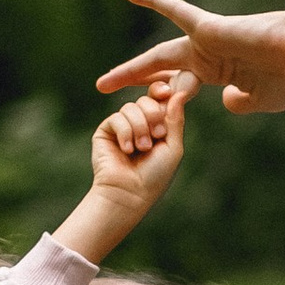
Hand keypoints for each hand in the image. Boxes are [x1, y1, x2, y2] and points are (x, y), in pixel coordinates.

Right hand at [57, 72, 195, 263]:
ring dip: (139, 128)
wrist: (129, 193)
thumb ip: (175, 119)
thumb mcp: (172, 147)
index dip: (162, 91)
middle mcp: (140, 124)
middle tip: (157, 135)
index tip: (167, 91)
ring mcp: (122, 126)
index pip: (160, 99)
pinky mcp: (106, 131)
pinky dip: (125, 132)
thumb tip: (178, 92)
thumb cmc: (154, 176)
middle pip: (146, 100)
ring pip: (131, 107)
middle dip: (153, 114)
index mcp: (158, 126)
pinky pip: (117, 118)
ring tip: (141, 149)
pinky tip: (126, 149)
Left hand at [100, 0, 284, 118]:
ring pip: (159, 57)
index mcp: (220, 72)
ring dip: (132, 72)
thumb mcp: (261, 100)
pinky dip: (155, 1)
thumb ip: (241, 103)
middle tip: (105, 89)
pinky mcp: (209, 27)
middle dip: (136, 81)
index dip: (167, 100)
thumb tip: (224, 101)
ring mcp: (206, 40)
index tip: (154, 116)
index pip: (183, 86)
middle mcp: (209, 55)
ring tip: (103, 84)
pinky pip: (177, 11)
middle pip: (162, 69)